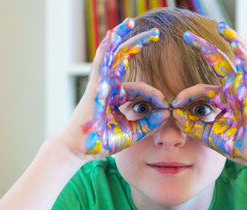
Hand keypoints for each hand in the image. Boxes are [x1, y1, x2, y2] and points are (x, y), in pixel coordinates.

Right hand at [58, 18, 168, 158]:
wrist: (80, 150)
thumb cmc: (102, 141)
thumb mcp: (132, 132)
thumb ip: (149, 122)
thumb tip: (167, 111)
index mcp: (117, 97)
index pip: (141, 88)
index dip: (156, 96)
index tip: (166, 107)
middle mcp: (109, 86)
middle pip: (124, 59)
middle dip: (139, 44)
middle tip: (156, 33)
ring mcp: (101, 84)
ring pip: (112, 55)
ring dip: (121, 37)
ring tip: (132, 21)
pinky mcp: (95, 87)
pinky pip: (101, 63)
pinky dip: (106, 48)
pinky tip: (113, 34)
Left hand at [172, 22, 246, 166]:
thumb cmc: (235, 144)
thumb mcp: (206, 133)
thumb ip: (190, 124)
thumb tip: (173, 113)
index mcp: (222, 99)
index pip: (199, 90)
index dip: (184, 95)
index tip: (172, 105)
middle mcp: (232, 90)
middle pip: (217, 62)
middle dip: (203, 47)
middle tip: (186, 35)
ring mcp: (243, 89)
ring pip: (236, 59)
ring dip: (230, 40)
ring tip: (221, 25)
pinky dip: (243, 55)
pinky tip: (235, 42)